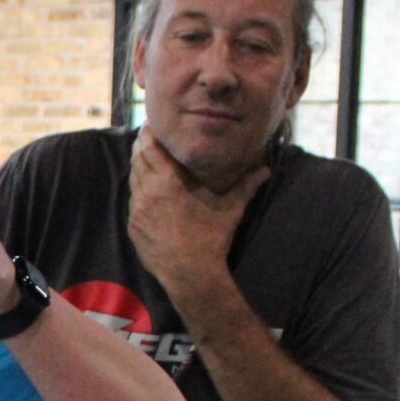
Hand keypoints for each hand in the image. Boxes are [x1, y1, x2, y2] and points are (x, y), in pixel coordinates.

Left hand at [127, 132, 267, 299]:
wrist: (190, 276)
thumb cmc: (211, 240)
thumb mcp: (230, 210)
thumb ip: (246, 186)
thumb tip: (266, 170)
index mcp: (167, 184)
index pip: (152, 149)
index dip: (150, 134)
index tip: (152, 124)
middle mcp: (147, 194)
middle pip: (138, 160)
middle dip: (142, 146)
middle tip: (147, 135)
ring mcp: (137, 212)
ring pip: (133, 179)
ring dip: (138, 166)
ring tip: (145, 156)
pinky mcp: (133, 227)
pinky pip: (133, 201)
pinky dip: (138, 189)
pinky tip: (146, 187)